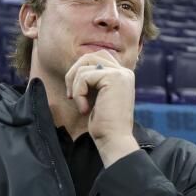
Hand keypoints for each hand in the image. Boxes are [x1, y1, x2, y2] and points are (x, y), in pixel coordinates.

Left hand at [64, 50, 137, 164]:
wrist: (113, 140)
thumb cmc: (104, 125)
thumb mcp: (97, 97)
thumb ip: (92, 81)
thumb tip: (76, 68)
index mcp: (122, 76)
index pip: (97, 58)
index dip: (81, 72)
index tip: (75, 94)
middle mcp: (124, 72)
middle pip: (90, 56)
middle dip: (74, 73)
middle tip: (70, 94)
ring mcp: (121, 74)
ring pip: (84, 65)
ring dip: (75, 86)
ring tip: (80, 104)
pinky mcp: (114, 78)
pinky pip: (84, 77)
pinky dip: (78, 93)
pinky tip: (84, 109)